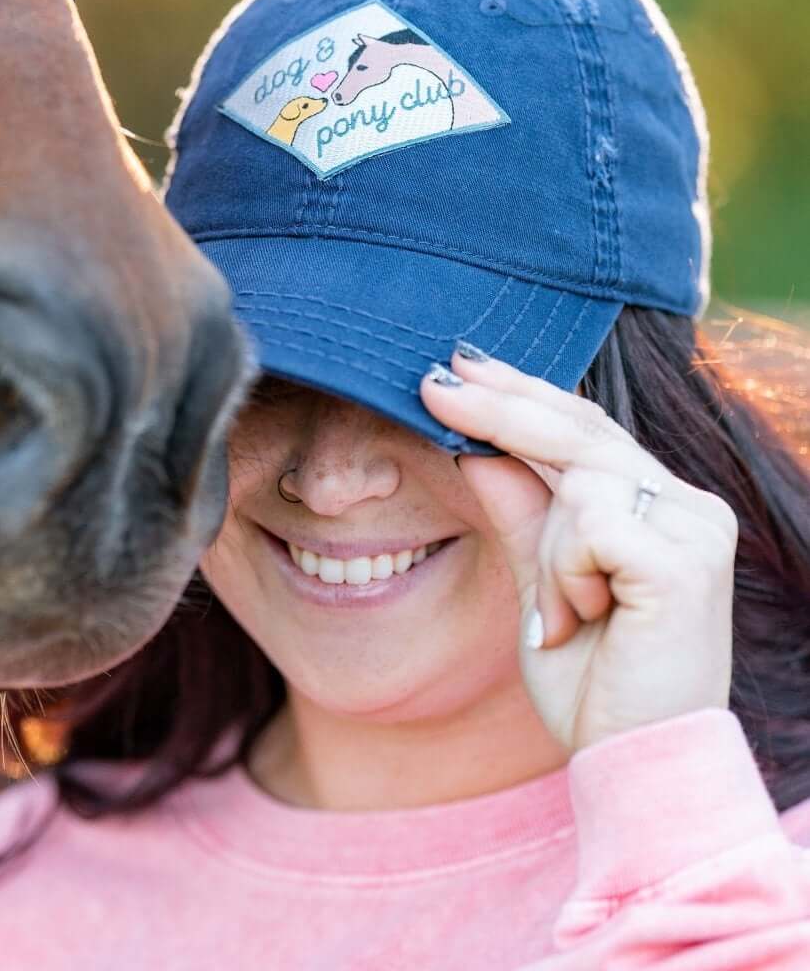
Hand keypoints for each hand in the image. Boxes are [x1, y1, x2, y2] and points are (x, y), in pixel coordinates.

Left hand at [420, 350, 735, 752]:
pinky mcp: (685, 561)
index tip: (459, 369)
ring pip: (579, 482)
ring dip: (550, 555)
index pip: (585, 430)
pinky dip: (565, 574)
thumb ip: (521, 516)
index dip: (522, 396)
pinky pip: (587, 527)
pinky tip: (584, 619)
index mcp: (660, 508)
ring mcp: (696, 529)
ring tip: (567, 617)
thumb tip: (477, 450)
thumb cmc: (592, 681)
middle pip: (582, 431)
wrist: (634, 762)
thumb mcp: (541, 585)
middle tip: (436, 380)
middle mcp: (688, 506)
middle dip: (502, 406)